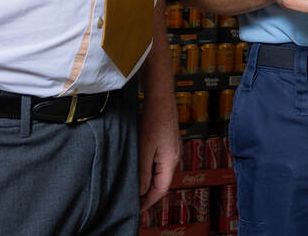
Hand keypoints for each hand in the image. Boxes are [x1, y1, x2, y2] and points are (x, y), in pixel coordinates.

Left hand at [137, 85, 179, 210]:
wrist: (160, 96)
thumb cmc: (153, 119)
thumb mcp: (144, 149)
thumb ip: (143, 172)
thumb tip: (141, 191)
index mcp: (171, 161)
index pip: (161, 189)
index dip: (148, 202)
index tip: (137, 210)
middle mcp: (174, 156)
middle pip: (162, 182)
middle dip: (148, 194)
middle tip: (133, 202)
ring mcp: (171, 149)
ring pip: (160, 173)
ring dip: (148, 182)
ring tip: (134, 188)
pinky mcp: (166, 142)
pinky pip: (159, 163)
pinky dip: (149, 170)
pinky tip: (139, 169)